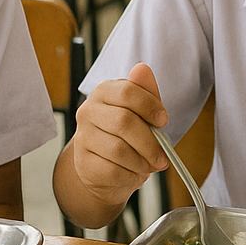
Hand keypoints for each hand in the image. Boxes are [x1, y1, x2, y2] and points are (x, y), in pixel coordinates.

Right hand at [67, 63, 170, 208]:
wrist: (103, 166)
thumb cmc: (127, 134)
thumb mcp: (141, 112)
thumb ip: (146, 92)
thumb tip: (142, 69)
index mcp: (104, 92)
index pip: (127, 92)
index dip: (150, 106)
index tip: (163, 121)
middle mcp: (88, 111)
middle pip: (124, 122)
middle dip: (150, 142)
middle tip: (163, 156)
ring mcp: (82, 138)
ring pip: (119, 150)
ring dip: (142, 161)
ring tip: (149, 164)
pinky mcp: (83, 163)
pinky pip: (113, 171)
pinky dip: (131, 175)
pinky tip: (133, 172)